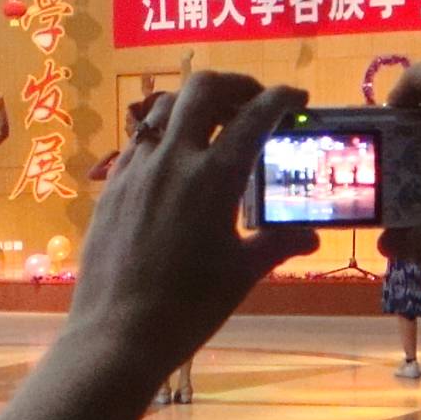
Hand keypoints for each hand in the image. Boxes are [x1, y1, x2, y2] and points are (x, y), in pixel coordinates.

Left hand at [67, 74, 318, 381]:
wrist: (117, 334)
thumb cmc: (188, 309)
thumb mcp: (242, 274)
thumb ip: (276, 243)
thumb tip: (311, 236)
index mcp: (214, 177)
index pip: (255, 116)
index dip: (281, 99)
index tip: (296, 99)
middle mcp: (172, 160)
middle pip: (202, 90)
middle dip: (234, 85)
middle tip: (253, 101)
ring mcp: (135, 171)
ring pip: (163, 110)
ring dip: (193, 106)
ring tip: (212, 125)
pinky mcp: (110, 188)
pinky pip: (137, 144)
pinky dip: (162, 138)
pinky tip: (172, 163)